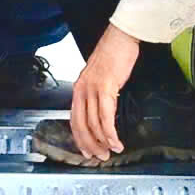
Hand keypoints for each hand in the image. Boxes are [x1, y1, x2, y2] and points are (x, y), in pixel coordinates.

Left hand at [70, 23, 141, 160]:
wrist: (120, 37)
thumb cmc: (113, 54)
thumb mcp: (100, 77)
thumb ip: (98, 93)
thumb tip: (102, 111)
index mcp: (79, 88)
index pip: (74, 119)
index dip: (79, 138)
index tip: (86, 150)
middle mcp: (82, 90)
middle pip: (81, 125)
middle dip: (90, 144)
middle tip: (100, 156)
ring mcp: (92, 89)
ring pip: (93, 124)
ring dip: (103, 141)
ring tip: (111, 151)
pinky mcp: (105, 88)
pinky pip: (105, 116)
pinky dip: (110, 132)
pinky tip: (116, 140)